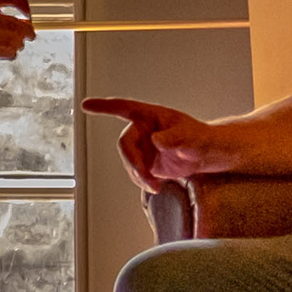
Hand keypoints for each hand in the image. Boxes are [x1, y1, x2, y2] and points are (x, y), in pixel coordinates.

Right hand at [0, 0, 37, 64]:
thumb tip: (10, 21)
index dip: (24, 5)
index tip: (28, 13)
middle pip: (16, 22)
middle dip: (27, 31)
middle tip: (30, 35)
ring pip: (14, 38)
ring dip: (19, 43)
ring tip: (18, 45)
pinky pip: (6, 51)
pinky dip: (11, 53)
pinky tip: (10, 53)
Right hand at [82, 97, 207, 190]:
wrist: (205, 154)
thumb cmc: (199, 138)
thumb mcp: (190, 137)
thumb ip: (174, 138)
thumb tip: (155, 140)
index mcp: (150, 115)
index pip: (123, 108)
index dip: (104, 107)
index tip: (86, 105)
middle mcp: (142, 128)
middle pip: (125, 144)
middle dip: (134, 164)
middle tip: (147, 179)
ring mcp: (142, 145)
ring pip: (129, 161)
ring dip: (139, 176)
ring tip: (156, 186)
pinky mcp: (145, 160)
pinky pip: (135, 171)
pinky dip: (142, 181)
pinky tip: (155, 186)